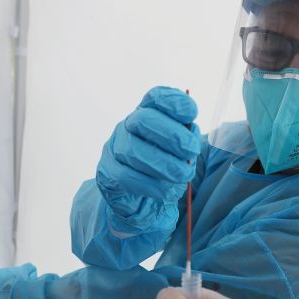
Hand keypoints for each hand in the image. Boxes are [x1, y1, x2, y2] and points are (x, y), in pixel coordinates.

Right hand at [97, 86, 200, 234]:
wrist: (138, 200)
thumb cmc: (164, 169)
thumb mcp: (180, 152)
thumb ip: (187, 142)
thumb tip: (192, 138)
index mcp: (149, 114)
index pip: (156, 98)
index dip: (174, 103)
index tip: (192, 115)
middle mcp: (128, 126)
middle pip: (143, 120)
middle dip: (172, 135)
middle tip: (191, 151)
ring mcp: (114, 148)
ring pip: (133, 150)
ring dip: (165, 165)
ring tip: (183, 176)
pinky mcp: (106, 172)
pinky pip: (126, 176)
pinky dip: (152, 185)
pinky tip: (167, 191)